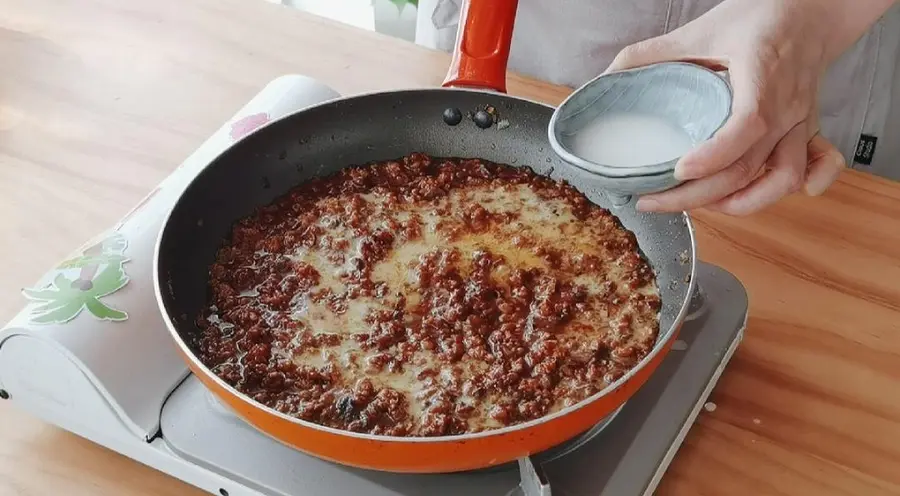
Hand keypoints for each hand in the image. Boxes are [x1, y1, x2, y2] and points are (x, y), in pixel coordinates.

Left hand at [604, 0, 885, 214]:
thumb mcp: (699, 30)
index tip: (678, 170)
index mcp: (761, 79)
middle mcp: (785, 108)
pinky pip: (818, 164)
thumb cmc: (757, 18)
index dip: (714, 155)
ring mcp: (799, 122)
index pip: (746, 126)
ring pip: (782, 178)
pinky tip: (782, 196)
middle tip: (653, 200)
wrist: (808, 10)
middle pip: (748, 167)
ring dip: (743, 202)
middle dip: (697, 195)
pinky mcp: (808, 129)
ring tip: (703, 206)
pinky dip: (807, 184)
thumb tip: (607, 79)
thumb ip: (651, 54)